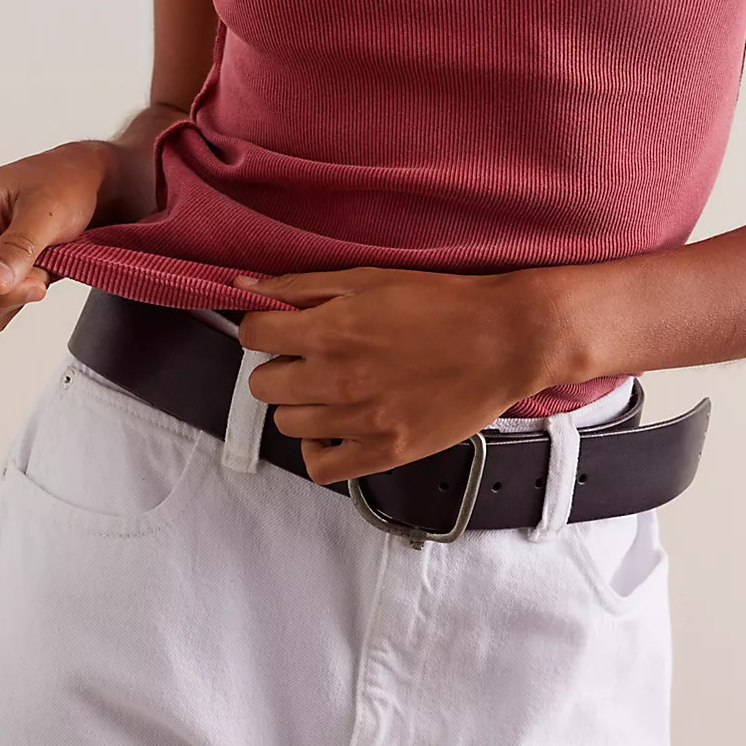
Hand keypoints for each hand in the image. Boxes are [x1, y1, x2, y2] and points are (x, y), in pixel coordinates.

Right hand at [0, 140, 112, 335]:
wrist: (70, 184)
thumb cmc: (60, 185)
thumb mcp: (49, 210)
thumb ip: (20, 246)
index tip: (37, 285)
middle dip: (7, 292)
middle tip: (40, 262)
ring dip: (11, 297)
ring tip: (32, 262)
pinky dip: (8, 300)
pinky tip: (22, 271)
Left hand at [231, 264, 559, 486]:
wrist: (504, 339)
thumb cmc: (440, 302)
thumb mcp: (367, 278)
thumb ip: (299, 286)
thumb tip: (241, 286)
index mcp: (330, 330)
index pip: (252, 335)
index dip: (262, 327)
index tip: (281, 327)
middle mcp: (339, 379)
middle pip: (263, 384)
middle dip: (278, 366)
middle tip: (308, 357)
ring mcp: (362, 421)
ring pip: (287, 424)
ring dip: (299, 404)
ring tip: (328, 389)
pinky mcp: (387, 452)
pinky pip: (321, 467)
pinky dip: (319, 449)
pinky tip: (336, 426)